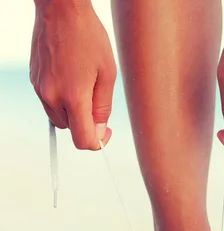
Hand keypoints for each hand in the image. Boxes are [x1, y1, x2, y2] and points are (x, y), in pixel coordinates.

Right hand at [30, 0, 116, 149]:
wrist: (61, 11)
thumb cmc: (88, 37)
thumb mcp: (107, 74)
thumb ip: (103, 107)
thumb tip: (99, 131)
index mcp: (73, 96)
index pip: (82, 139)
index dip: (97, 142)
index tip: (105, 132)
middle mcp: (52, 96)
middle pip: (70, 129)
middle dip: (86, 124)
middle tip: (99, 105)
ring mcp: (40, 88)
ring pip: (59, 117)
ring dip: (74, 112)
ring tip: (86, 87)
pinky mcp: (34, 80)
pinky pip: (50, 101)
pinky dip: (63, 99)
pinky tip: (73, 78)